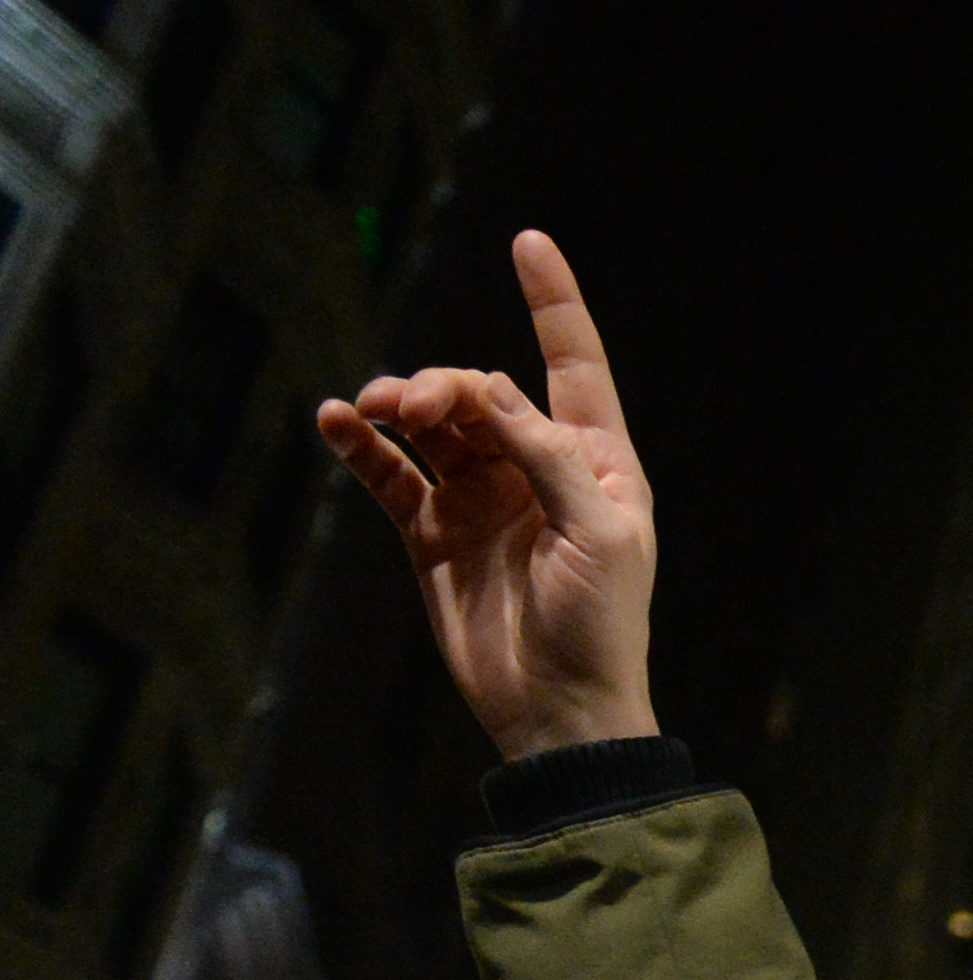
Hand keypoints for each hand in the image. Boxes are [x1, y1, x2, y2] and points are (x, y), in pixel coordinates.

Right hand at [316, 231, 659, 760]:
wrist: (557, 710)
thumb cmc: (599, 626)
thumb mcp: (597, 537)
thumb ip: (547, 456)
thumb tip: (491, 387)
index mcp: (596, 463)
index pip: (573, 365)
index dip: (552, 303)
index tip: (529, 240)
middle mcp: (536, 469)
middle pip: (482, 392)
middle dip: (445, 386)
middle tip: (416, 407)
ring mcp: (481, 498)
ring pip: (431, 425)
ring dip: (399, 406)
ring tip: (371, 410)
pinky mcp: (434, 534)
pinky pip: (389, 475)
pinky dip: (361, 448)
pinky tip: (336, 423)